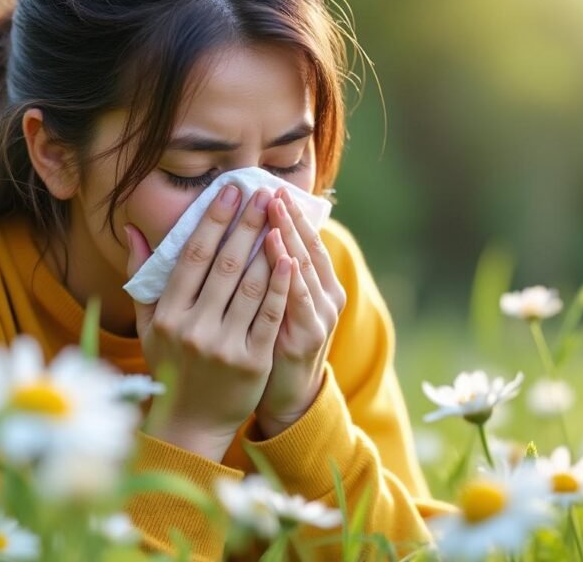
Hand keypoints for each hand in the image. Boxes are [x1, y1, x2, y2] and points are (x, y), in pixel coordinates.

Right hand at [125, 185, 291, 461]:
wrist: (191, 422)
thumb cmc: (171, 365)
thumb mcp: (148, 324)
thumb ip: (142, 277)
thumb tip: (134, 230)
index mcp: (166, 314)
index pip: (192, 257)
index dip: (212, 221)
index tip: (229, 191)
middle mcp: (192, 328)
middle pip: (224, 265)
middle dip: (246, 224)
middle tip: (262, 192)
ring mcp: (223, 346)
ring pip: (250, 287)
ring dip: (267, 247)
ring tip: (280, 216)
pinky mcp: (252, 362)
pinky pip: (269, 316)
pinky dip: (280, 286)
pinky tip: (291, 258)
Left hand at [256, 187, 346, 437]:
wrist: (286, 395)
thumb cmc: (272, 344)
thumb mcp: (275, 303)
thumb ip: (270, 270)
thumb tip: (256, 231)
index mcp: (318, 283)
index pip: (305, 239)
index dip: (290, 214)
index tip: (272, 187)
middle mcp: (327, 295)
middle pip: (308, 247)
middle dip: (289, 218)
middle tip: (272, 189)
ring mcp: (321, 315)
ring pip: (306, 269)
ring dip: (291, 239)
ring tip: (275, 213)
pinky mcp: (310, 337)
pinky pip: (300, 302)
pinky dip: (292, 279)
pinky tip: (283, 259)